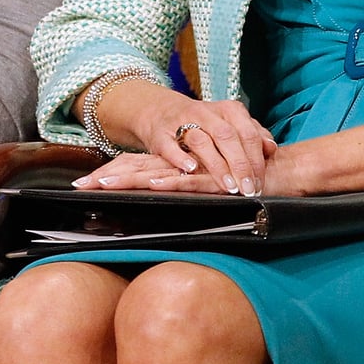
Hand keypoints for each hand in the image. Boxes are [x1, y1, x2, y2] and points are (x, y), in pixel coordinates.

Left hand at [73, 153, 234, 191]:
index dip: (112, 172)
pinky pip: (190, 183)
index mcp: (178, 165)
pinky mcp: (216, 182)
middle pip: (138, 168)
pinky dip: (171, 183)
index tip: (84, 183)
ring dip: (128, 179)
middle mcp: (183, 166)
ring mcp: (198, 172)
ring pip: (156, 175)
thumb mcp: (211, 186)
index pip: (137, 166)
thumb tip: (164, 199)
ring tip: (102, 185)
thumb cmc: (247, 180)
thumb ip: (190, 189)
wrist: (284, 171)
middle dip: (108, 177)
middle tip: (80, 186)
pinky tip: (153, 185)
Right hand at [92, 79, 276, 194]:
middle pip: (227, 136)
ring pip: (201, 141)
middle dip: (239, 165)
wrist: (161, 110)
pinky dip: (181, 158)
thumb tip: (271, 148)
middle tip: (247, 188)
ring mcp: (181, 122)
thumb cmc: (203, 122)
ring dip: (216, 165)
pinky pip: (170, 146)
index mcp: (227, 110)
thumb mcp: (230, 123)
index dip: (256, 158)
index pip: (247, 133)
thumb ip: (253, 134)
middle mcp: (205, 113)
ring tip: (227, 185)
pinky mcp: (161, 134)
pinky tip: (191, 170)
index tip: (260, 181)